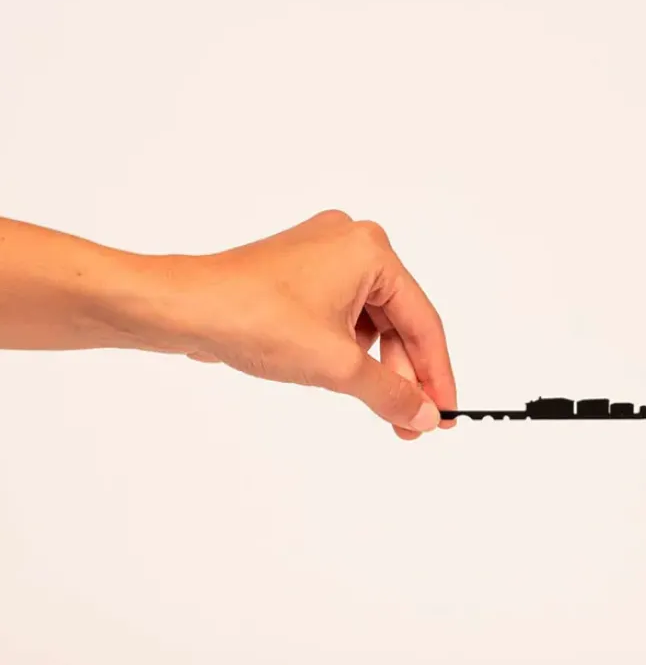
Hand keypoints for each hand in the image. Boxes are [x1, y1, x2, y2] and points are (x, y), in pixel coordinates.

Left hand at [175, 210, 456, 439]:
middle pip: (397, 320)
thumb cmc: (255, 319)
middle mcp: (352, 242)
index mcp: (372, 251)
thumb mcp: (337, 366)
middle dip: (402, 374)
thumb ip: (390, 393)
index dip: (436, 375)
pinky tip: (338, 376)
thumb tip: (425, 416)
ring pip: (368, 320)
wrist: (181, 307)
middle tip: (407, 422)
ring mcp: (321, 253)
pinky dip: (345, 347)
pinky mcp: (297, 270)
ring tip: (369, 402)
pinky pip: (340, 313)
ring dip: (373, 364)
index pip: (423, 322)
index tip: (443, 414)